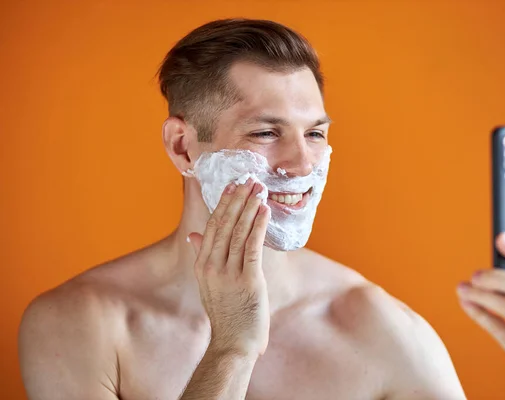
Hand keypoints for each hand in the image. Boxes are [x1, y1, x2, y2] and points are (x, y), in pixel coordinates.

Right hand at [188, 179, 270, 357]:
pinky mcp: (248, 281)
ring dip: (250, 207)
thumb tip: (193, 235)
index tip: (231, 186)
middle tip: (249, 179)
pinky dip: (258, 226)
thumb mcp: (208, 284)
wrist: (232, 344)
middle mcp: (212, 266)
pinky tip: (265, 211)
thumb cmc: (225, 314)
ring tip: (259, 189)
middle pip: (225, 225)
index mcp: (203, 265)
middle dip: (238, 199)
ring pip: (239, 232)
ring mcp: (228, 274)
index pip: (212, 227)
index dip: (222, 204)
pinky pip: (252, 247)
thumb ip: (202, 257)